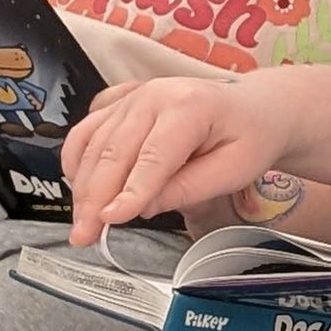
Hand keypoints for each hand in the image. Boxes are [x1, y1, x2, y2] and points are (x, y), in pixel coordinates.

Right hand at [61, 77, 291, 245]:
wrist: (254, 107)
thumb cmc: (250, 136)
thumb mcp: (235, 169)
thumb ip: (190, 188)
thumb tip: (145, 207)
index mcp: (190, 106)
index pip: (153, 156)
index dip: (129, 192)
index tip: (111, 220)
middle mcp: (155, 95)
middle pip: (114, 151)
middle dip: (94, 199)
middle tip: (85, 235)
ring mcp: (133, 97)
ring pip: (92, 144)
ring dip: (82, 186)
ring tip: (82, 223)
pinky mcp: (120, 105)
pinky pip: (86, 131)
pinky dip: (77, 161)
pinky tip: (80, 188)